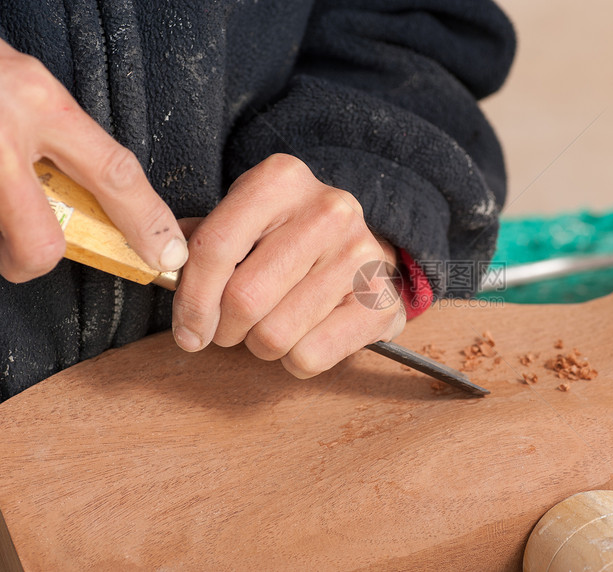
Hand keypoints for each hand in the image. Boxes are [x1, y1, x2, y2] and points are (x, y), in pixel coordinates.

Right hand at [0, 38, 186, 282]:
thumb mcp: (23, 81)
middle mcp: (0, 132)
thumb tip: (95, 194)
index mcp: (39, 101)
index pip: (115, 173)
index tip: (166, 255)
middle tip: (28, 255)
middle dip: (35, 261)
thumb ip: (56, 131)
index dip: (147, 222)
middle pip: (39, 241)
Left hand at [172, 154, 406, 377]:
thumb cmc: (294, 241)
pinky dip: (296, 361)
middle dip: (225, 329)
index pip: (215, 247)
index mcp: (281, 180)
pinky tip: (305, 336)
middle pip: (244, 298)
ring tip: (271, 327)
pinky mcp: (380, 300)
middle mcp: (327, 210)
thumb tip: (160, 268)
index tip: (187, 329)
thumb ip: (203, 240)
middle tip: (229, 330)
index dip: (190, 299)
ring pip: (274, 335)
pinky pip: (310, 356)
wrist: (370, 251)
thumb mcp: (249, 221)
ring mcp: (359, 254)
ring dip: (260, 345)